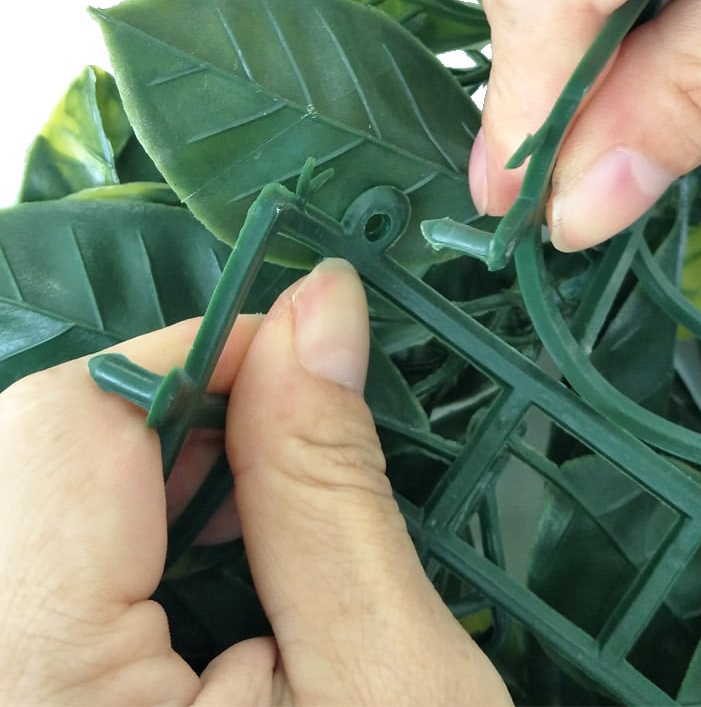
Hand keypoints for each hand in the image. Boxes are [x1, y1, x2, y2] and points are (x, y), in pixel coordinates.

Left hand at [0, 259, 510, 705]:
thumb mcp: (384, 681)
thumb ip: (326, 479)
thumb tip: (319, 310)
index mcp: (28, 701)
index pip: (64, 425)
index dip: (198, 351)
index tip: (301, 342)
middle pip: (26, 457)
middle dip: (175, 414)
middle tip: (290, 433)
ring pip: (25, 498)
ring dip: (149, 471)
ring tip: (253, 514)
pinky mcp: (15, 690)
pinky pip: (30, 565)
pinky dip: (123, 532)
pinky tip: (198, 566)